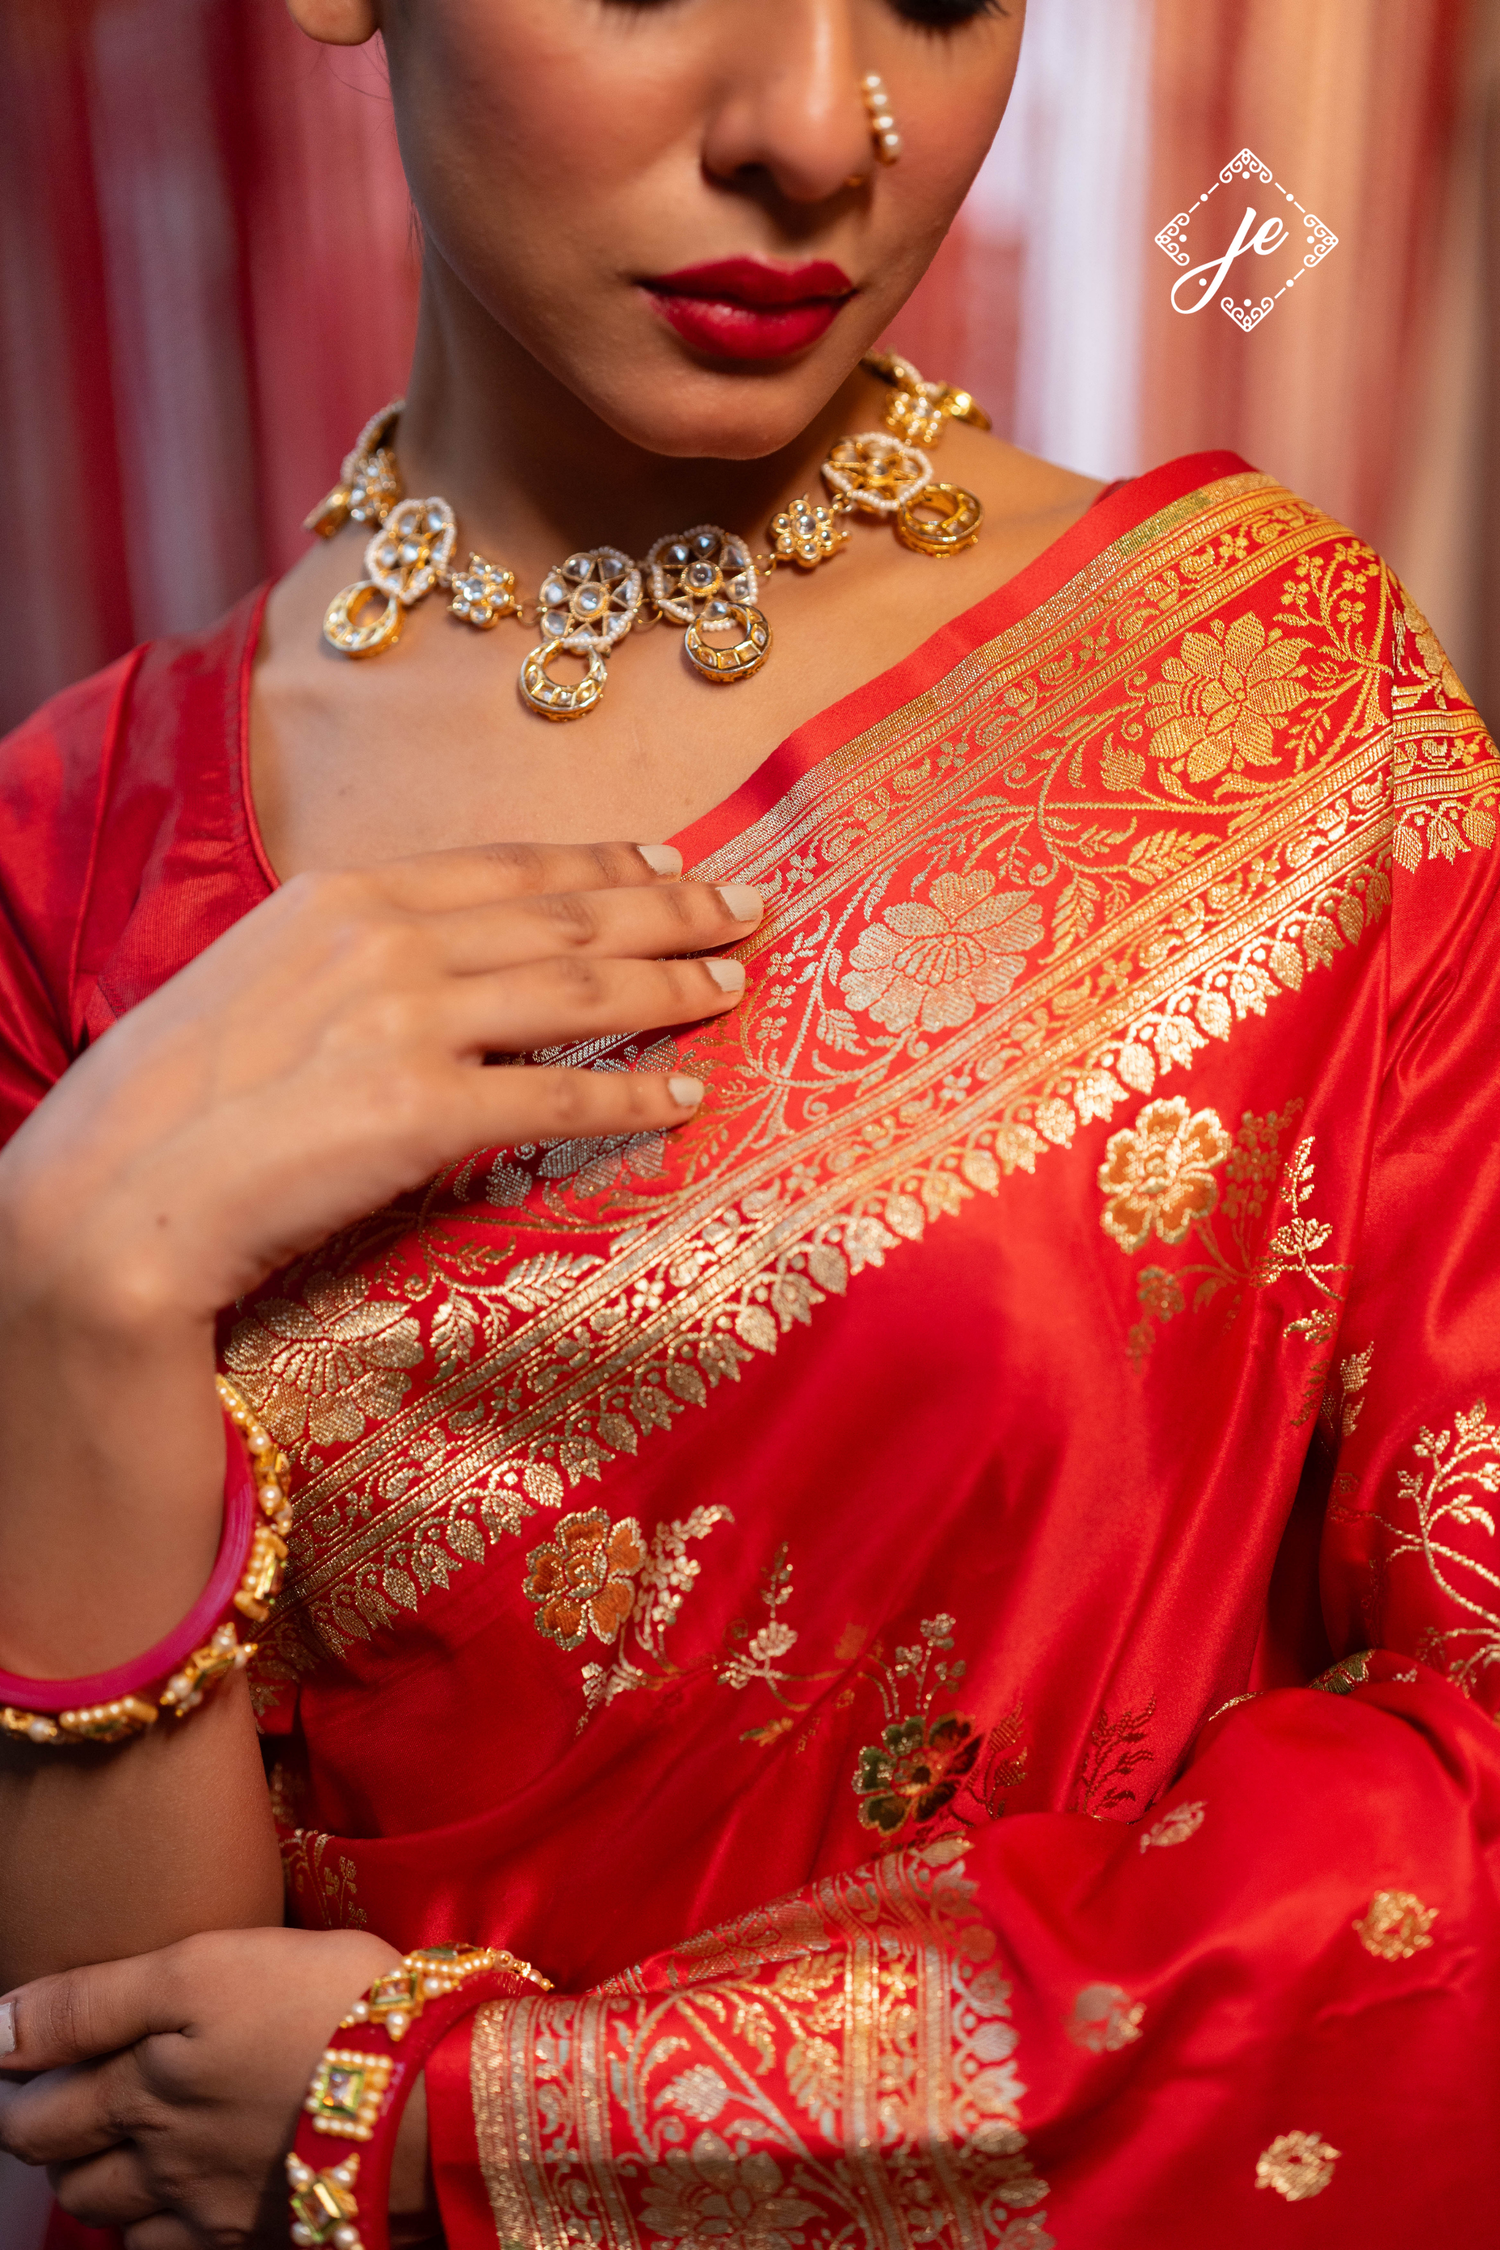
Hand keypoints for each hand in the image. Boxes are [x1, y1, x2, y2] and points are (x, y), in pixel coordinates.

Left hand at [0, 1925, 438, 2248]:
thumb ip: (91, 2002)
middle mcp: (161, 2167)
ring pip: (121, 2220)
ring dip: (106, 2187)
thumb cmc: (321, 2005)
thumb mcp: (203, 1967)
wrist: (433, 2092)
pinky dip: (165, 2228)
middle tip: (64, 2098)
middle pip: (70, 2177)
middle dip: (51, 2141)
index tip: (17, 2062)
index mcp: (138, 2094)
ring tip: (124, 2144)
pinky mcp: (267, 2237)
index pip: (33, 2113)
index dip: (14, 2086)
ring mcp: (213, 2214)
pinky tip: (187, 2195)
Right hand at [1, 839, 759, 1325]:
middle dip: (672, 909)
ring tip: (737, 986)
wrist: (113, 1193)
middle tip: (746, 908)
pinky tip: (690, 1094)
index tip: (669, 858)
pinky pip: (562, 1100)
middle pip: (569, 919)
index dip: (606, 862)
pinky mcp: (423, 1114)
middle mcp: (387, 939)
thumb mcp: (262, 981)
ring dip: (676, 987)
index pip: (511, 866)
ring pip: (584, 995)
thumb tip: (434, 960)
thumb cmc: (176, 1100)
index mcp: (344, 893)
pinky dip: (637, 1097)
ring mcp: (407, 1022)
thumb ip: (355, 955)